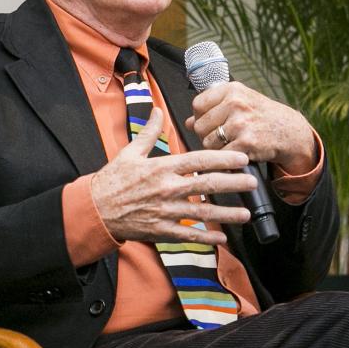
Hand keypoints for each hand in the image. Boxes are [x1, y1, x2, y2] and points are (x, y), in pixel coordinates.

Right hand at [90, 107, 256, 244]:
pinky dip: (206, 238)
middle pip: (207, 185)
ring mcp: (165, 211)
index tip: (241, 157)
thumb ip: (149, 132)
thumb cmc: (112, 180)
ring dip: (226, 214)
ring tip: (246, 214)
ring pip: (202, 213)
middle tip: (253, 182)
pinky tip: (222, 238)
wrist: (95, 209)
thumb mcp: (130, 152)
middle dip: (233, 183)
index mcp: (161, 168)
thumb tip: (156, 109)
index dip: (222, 159)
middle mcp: (166, 189)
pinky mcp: (160, 230)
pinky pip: (188, 235)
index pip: (198, 161)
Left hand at [188, 82, 317, 173]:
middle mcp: (235, 103)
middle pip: (199, 126)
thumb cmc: (261, 115)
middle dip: (206, 135)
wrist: (289, 131)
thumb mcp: (240, 102)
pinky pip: (221, 154)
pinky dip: (226, 157)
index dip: (199, 117)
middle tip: (222, 136)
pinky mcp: (246, 142)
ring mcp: (241, 123)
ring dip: (216, 148)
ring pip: (207, 142)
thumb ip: (213, 108)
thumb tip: (187, 122)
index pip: (197, 105)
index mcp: (232, 90)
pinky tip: (237, 151)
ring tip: (231, 143)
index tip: (210, 122)